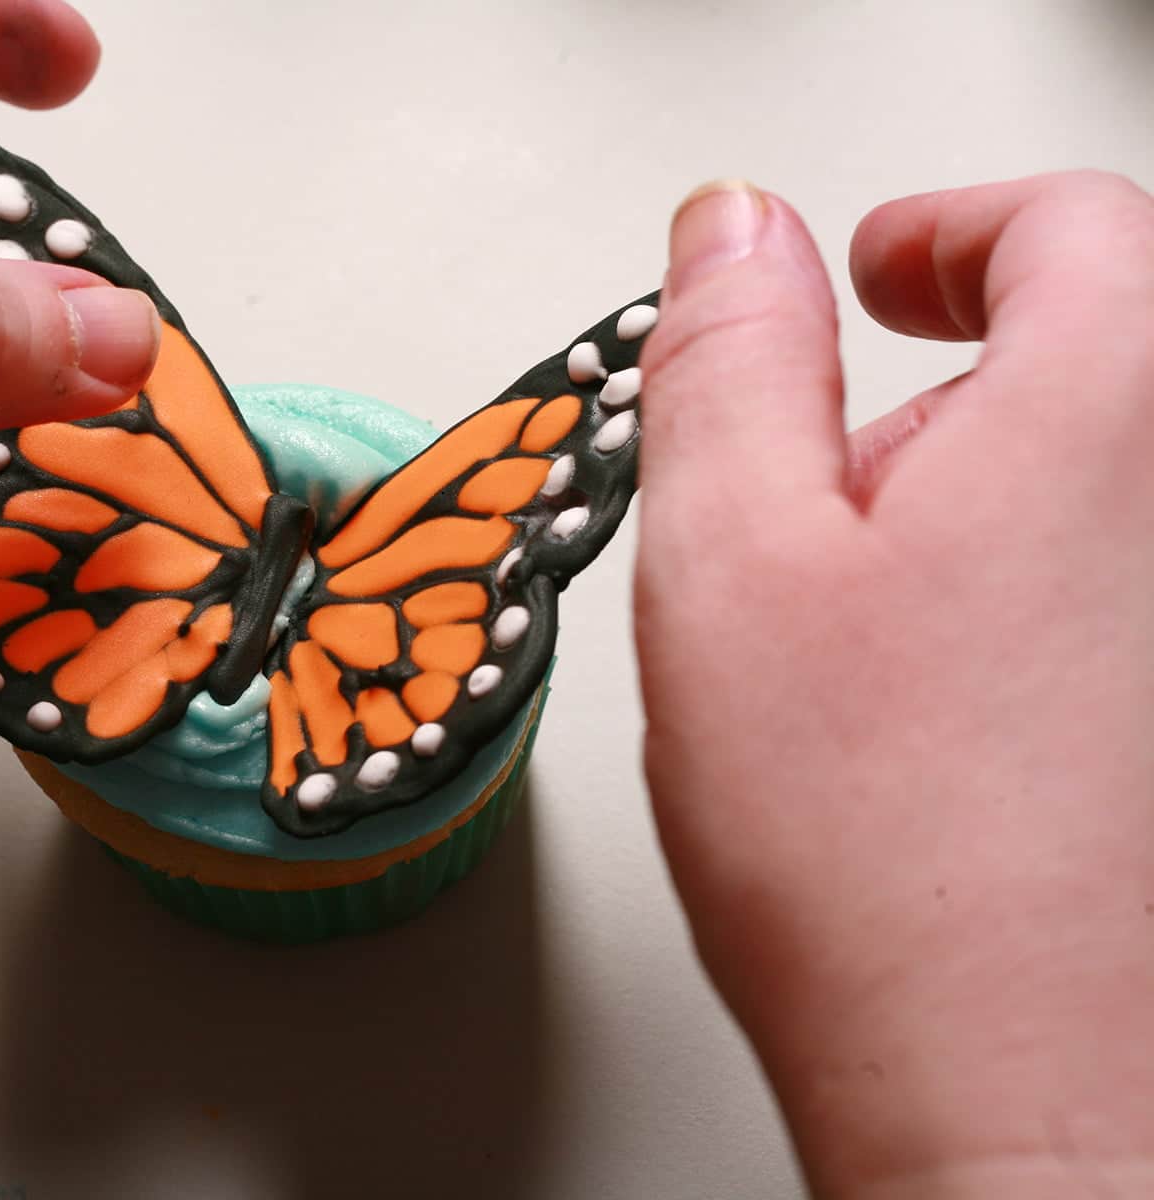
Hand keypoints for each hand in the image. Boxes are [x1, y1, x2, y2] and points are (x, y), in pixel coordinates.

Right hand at [635, 173, 1153, 1196]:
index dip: (948, 232)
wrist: (1032, 1110)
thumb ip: (728, 360)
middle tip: (840, 499)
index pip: (1063, 224)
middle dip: (956, 394)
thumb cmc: (885, 860)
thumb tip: (732, 237)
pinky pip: (1133, 597)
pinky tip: (969, 727)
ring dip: (1003, 511)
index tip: (872, 275)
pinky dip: (1058, 607)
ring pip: (1115, 491)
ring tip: (886, 647)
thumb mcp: (731, 560)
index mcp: (1114, 410)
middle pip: (1100, 358)